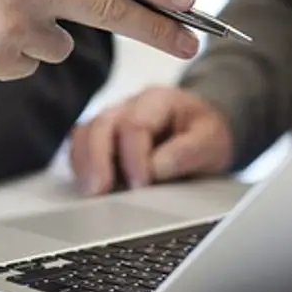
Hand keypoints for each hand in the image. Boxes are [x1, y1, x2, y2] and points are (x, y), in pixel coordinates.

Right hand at [69, 86, 233, 194]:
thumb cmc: (205, 134)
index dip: (134, 157)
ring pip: (84, 133)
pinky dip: (81, 165)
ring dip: (84, 163)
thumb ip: (187, 152)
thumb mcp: (212, 141)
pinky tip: (88, 185)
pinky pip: (80, 145)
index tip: (141, 184)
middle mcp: (129, 105)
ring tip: (91, 191)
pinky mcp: (103, 138)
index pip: (135, 124)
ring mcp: (113, 120)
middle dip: (98, 159)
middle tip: (101, 190)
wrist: (202, 131)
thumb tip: (156, 168)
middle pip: (101, 125)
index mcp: (158, 100)